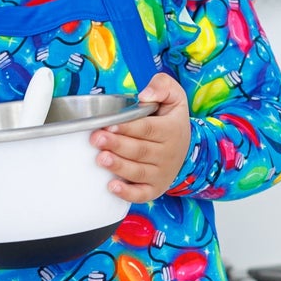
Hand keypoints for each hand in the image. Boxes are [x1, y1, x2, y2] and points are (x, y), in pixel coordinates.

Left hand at [90, 72, 191, 202]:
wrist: (184, 145)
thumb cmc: (170, 118)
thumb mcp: (174, 95)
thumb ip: (161, 86)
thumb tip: (144, 95)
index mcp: (171, 130)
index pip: (148, 129)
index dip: (128, 127)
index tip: (110, 124)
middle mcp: (168, 154)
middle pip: (140, 151)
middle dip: (117, 145)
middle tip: (96, 139)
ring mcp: (161, 173)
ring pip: (139, 172)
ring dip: (119, 167)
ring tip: (101, 159)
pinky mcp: (155, 188)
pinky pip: (142, 194)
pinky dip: (127, 194)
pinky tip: (112, 187)